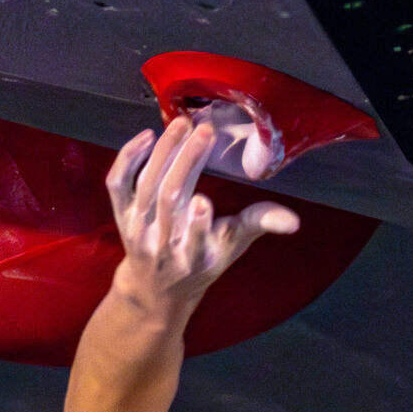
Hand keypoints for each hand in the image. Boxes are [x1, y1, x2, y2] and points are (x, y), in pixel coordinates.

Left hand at [105, 114, 299, 315]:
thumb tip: (294, 221)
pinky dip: (128, 157)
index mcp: (195, 258)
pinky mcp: (122, 215)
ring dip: (165, 151)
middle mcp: (162, 245)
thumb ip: (259, 226)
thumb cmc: (201, 262)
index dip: (198, 224)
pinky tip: (149, 136)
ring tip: (183, 124)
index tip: (205, 200)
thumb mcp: (232, 247)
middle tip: (205, 131)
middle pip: (169, 200)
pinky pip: (118, 183)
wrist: (156, 286)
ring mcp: (138, 229)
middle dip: (187, 162)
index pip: (195, 243)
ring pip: (146, 186)